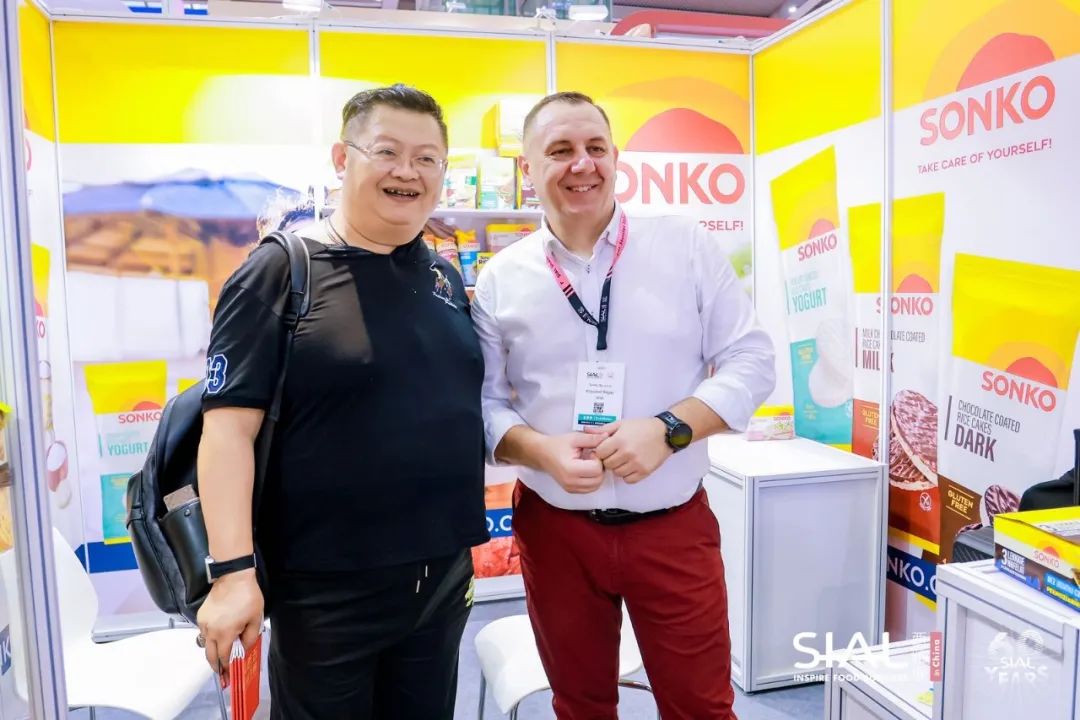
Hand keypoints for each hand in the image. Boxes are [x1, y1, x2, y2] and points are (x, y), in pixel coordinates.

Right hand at [196, 569, 262, 683]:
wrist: (233, 577)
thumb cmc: (247, 597)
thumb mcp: (256, 619)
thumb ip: (250, 637)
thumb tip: (244, 648)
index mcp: (224, 634)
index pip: (223, 658)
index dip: (226, 669)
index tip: (229, 678)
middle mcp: (210, 631)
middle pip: (210, 656)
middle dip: (216, 667)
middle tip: (221, 675)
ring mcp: (203, 623)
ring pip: (206, 644)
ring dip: (213, 651)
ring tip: (221, 655)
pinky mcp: (201, 616)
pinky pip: (204, 632)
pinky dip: (210, 638)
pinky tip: (219, 636)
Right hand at [538, 432, 608, 493]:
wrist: (541, 453)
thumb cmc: (557, 444)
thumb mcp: (575, 438)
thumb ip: (592, 438)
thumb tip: (607, 437)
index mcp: (570, 469)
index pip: (596, 469)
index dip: (598, 459)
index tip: (591, 451)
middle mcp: (570, 482)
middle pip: (598, 480)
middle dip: (599, 467)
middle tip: (591, 457)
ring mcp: (570, 488)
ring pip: (596, 486)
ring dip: (597, 475)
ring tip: (588, 463)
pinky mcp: (571, 491)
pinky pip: (589, 489)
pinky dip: (591, 480)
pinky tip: (585, 469)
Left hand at [590, 417, 671, 483]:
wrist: (665, 433)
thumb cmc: (642, 427)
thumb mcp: (621, 424)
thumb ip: (603, 429)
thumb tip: (585, 430)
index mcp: (619, 440)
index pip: (599, 453)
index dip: (600, 451)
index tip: (605, 449)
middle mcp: (627, 453)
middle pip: (607, 464)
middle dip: (609, 459)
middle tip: (615, 453)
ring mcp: (636, 464)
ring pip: (617, 473)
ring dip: (618, 467)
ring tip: (624, 458)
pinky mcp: (644, 472)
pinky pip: (628, 480)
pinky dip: (628, 474)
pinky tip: (631, 465)